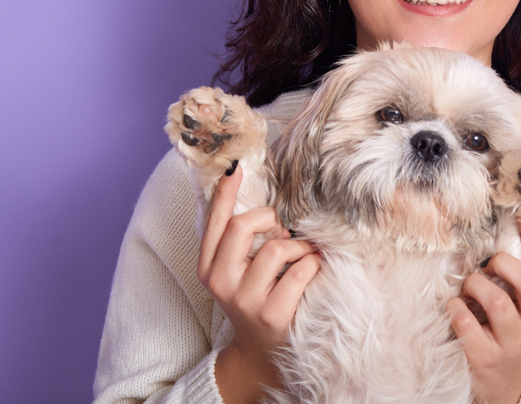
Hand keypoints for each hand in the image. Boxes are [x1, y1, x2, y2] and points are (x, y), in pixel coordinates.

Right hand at [199, 166, 320, 403]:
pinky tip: (312, 268)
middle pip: (241, 227)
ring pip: (276, 248)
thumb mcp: (237, 270)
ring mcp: (246, 300)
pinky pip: (300, 271)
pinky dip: (312, 264)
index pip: (214, 222)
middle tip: (283, 227)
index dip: (224, 193)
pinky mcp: (272, 314)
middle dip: (269, 218)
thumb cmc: (255, 297)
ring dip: (298, 245)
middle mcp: (221, 282)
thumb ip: (239, 239)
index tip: (236, 167)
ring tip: (304, 252)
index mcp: (208, 267)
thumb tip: (249, 189)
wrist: (262, 351)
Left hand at [447, 221, 520, 403]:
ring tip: (469, 288)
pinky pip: (466, 322)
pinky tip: (455, 308)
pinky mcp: (486, 357)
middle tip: (488, 266)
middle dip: (502, 264)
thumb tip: (510, 229)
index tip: (520, 214)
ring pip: (496, 300)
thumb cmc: (515, 335)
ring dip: (475, 285)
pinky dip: (455, 308)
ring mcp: (512, 343)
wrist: (510, 385)